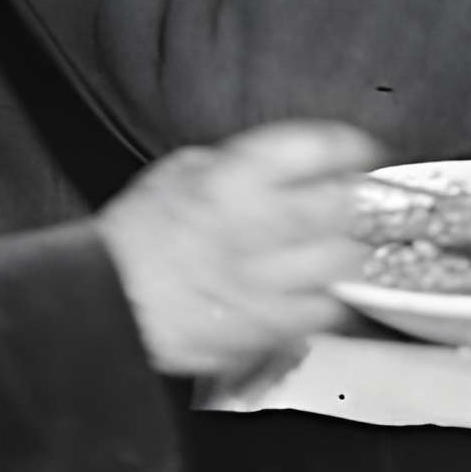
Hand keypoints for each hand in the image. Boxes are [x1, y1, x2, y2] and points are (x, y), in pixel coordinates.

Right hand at [93, 121, 383, 380]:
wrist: (107, 301)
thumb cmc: (138, 237)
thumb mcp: (181, 172)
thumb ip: (238, 164)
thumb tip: (289, 163)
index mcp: (233, 178)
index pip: (316, 148)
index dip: (349, 147)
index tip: (358, 151)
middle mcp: (255, 224)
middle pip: (344, 204)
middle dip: (363, 200)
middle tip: (363, 200)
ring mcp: (265, 278)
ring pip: (345, 260)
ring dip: (353, 250)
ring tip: (347, 245)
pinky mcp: (267, 323)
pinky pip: (326, 309)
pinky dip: (332, 297)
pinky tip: (321, 289)